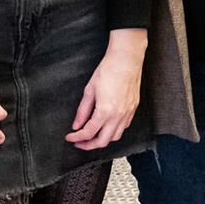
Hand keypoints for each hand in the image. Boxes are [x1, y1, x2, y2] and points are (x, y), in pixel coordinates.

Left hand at [67, 28, 146, 150]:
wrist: (126, 58)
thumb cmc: (109, 69)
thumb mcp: (90, 90)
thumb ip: (82, 111)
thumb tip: (77, 125)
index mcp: (105, 111)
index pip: (88, 133)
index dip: (77, 138)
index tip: (70, 137)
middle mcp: (118, 115)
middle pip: (103, 141)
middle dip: (89, 145)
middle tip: (79, 142)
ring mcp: (128, 113)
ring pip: (115, 136)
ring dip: (103, 139)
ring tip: (93, 135)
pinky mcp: (133, 108)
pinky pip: (124, 127)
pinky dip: (114, 131)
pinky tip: (107, 126)